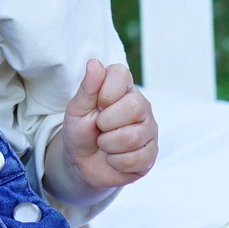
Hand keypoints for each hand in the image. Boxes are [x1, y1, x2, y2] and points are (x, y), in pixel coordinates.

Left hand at [63, 60, 155, 190]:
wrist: (81, 164)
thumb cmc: (81, 131)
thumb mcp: (77, 109)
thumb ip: (87, 88)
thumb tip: (94, 62)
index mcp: (124, 88)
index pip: (122, 74)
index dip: (105, 93)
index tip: (97, 106)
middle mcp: (142, 106)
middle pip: (135, 107)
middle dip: (106, 123)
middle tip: (100, 128)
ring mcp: (149, 130)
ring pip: (134, 136)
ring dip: (108, 145)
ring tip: (105, 144)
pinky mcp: (151, 154)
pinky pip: (136, 159)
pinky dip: (116, 162)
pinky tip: (113, 158)